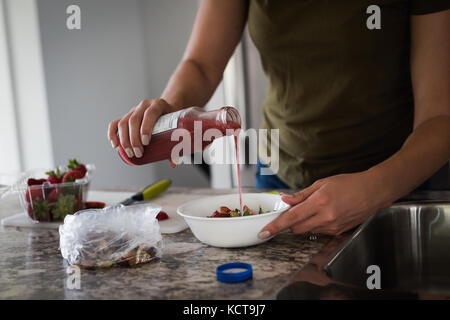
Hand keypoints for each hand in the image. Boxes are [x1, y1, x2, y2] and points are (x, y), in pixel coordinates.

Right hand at [107, 99, 176, 157]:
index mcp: (158, 104)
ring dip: (124, 140)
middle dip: (134, 139)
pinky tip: (115, 145)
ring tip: (130, 153)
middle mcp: (144, 105)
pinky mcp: (126, 116)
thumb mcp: (176, 126)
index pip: (150, 114)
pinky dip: (112, 134)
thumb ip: (175, 144)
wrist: (166, 107)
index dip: (146, 127)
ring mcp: (134, 110)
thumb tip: (174, 163)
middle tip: (138, 153)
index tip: (146, 142)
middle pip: (134, 120)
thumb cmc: (171, 119)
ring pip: (123, 122)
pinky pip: (115, 124)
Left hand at [258, 171, 390, 237]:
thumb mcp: (322, 183)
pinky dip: (315, 224)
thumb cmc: (349, 184)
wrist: (374, 192)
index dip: (275, 226)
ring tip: (315, 208)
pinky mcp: (338, 232)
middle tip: (294, 210)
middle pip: (296, 228)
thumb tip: (285, 200)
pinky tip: (325, 213)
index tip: (263, 232)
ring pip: (307, 230)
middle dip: (290, 222)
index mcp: (320, 202)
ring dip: (303, 222)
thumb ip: (301, 195)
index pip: (291, 218)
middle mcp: (326, 217)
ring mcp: (333, 227)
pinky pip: (319, 231)